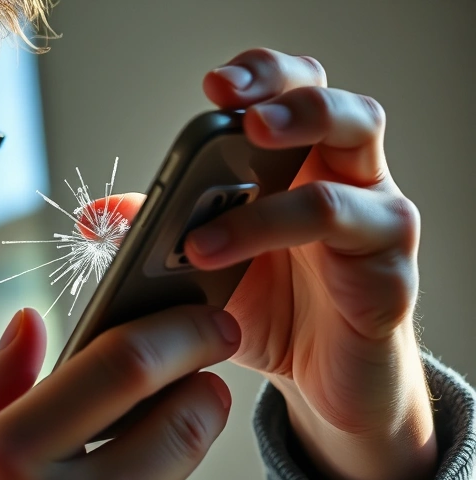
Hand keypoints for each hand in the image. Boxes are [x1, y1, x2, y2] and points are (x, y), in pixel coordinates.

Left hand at [187, 48, 434, 479]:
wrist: (322, 390)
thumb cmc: (270, 317)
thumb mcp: (202, 274)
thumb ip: (159, 236)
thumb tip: (99, 215)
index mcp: (304, 168)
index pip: (293, 97)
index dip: (261, 78)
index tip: (214, 86)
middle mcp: (349, 181)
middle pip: (336, 107)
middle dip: (285, 97)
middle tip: (239, 117)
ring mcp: (377, 221)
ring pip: (349, 160)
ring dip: (268, 182)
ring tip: (201, 224)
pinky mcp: (390, 272)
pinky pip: (347, 229)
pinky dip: (272, 232)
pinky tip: (214, 255)